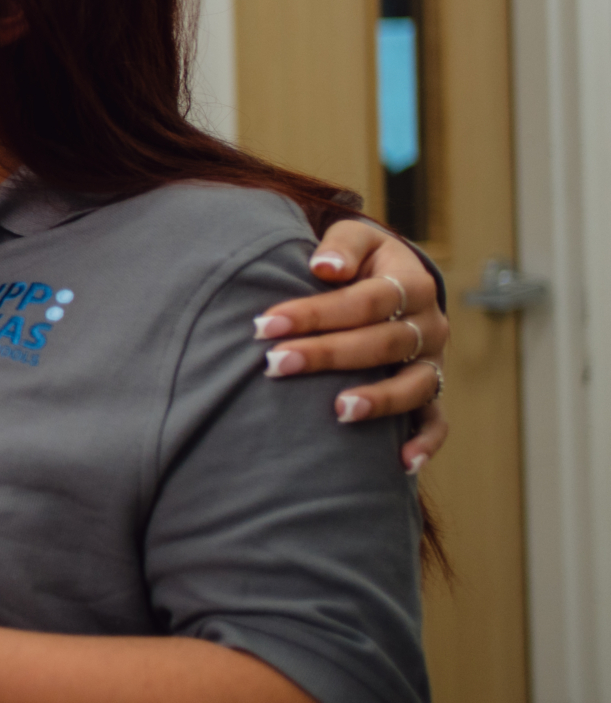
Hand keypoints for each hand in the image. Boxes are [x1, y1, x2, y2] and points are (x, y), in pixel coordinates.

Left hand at [251, 218, 449, 470]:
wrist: (392, 281)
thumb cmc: (360, 261)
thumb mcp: (355, 239)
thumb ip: (341, 246)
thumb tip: (324, 267)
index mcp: (411, 283)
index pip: (365, 300)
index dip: (316, 312)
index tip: (266, 324)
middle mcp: (428, 325)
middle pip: (382, 343)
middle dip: (327, 355)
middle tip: (275, 363)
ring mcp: (433, 362)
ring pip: (414, 385)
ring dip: (378, 400)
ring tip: (338, 410)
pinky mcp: (432, 392)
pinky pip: (436, 421)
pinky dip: (425, 442)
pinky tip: (402, 463)